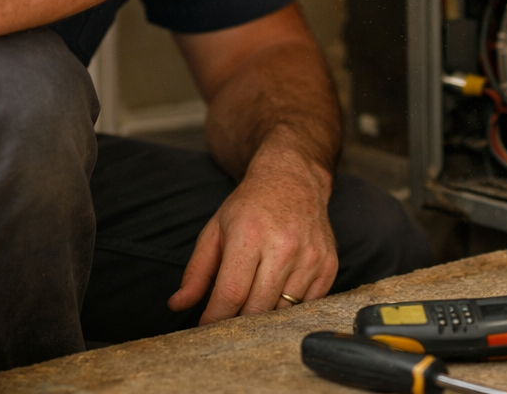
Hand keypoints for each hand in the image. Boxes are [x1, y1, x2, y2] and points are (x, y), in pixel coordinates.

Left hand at [167, 145, 337, 323]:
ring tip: (255, 297)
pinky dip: (292, 307)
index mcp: (249, 236)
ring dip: (266, 314)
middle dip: (239, 319)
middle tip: (230, 313)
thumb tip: (177, 305)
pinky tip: (280, 289)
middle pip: (257, 309)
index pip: (230, 294)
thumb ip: (196, 271)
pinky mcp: (328, 264)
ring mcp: (310, 256)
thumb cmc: (250, 206)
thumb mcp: (215, 231)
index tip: (206, 325)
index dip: (215, 318)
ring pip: (283, 312)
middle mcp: (283, 246)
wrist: (293, 179)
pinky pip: (308, 305)